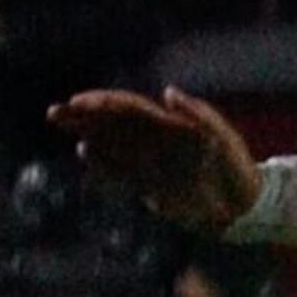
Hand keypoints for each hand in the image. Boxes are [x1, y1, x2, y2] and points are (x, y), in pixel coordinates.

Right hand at [50, 87, 262, 234]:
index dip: (103, 103)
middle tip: (54, 112)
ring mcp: (151, 162)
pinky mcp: (150, 184)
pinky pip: (120, 170)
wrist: (243, 204)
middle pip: (113, 123)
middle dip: (84, 116)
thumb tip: (167, 92)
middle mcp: (155, 141)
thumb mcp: (221, 135)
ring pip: (111, 143)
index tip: (78, 102)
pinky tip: (85, 152)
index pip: (129, 108)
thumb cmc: (236, 166)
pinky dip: (102, 161)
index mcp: (170, 125)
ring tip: (61, 125)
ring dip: (86, 133)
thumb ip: (196, 113)